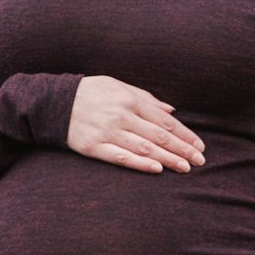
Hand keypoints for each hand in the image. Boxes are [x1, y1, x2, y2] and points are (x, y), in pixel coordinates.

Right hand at [67, 75, 205, 173]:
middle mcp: (121, 115)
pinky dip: (140, 164)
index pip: (164, 120)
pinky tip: (157, 169)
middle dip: (182, 149)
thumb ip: (146, 98)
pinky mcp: (94, 147)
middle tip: (200, 161)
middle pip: (159, 136)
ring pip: (144, 148)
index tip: (199, 146)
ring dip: (168, 159)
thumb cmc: (90, 92)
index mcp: (130, 99)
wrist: (54, 102)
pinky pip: (121, 157)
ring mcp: (108, 132)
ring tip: (185, 168)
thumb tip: (171, 111)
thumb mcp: (118, 86)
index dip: (184, 134)